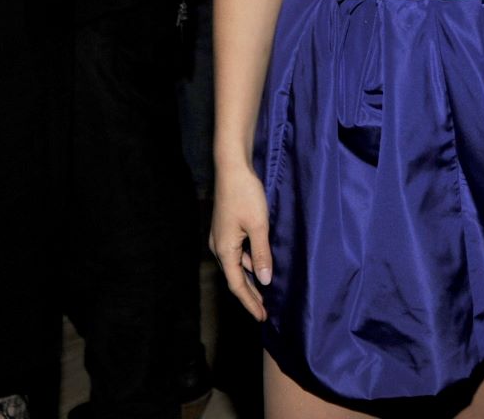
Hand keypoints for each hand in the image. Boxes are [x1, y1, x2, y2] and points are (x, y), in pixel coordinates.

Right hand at [210, 166, 272, 320]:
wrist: (232, 168)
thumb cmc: (245, 195)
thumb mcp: (258, 226)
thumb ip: (261, 254)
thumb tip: (264, 281)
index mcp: (224, 249)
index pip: (237, 284)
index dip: (250, 301)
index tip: (262, 316)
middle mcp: (218, 246)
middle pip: (235, 277)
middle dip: (250, 295)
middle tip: (264, 311)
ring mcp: (221, 237)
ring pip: (237, 265)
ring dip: (250, 278)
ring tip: (265, 292)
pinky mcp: (226, 228)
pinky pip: (238, 253)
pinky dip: (249, 262)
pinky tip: (260, 263)